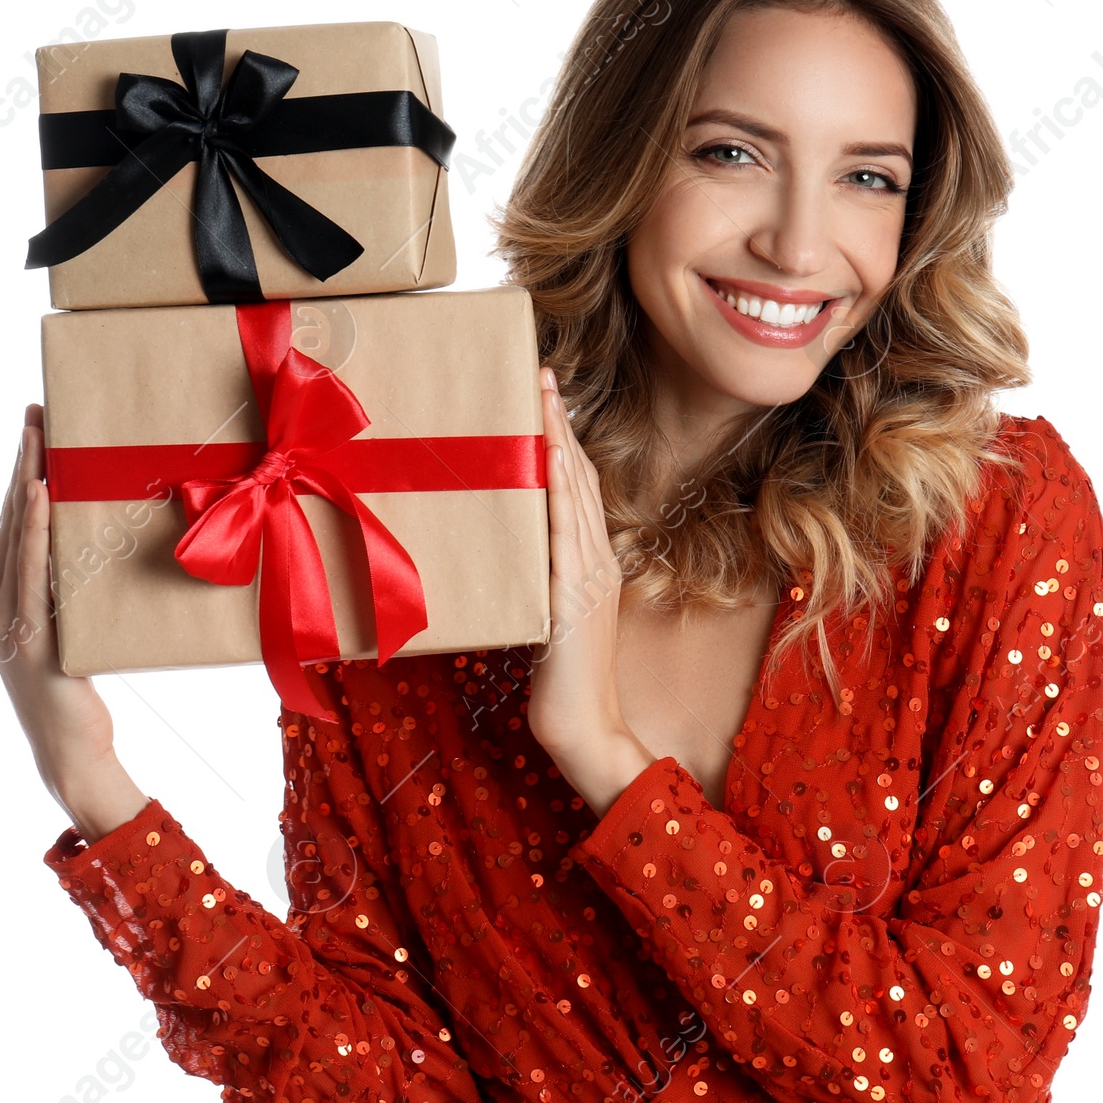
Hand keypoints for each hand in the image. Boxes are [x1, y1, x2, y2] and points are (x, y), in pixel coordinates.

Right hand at [0, 404, 149, 841]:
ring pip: (18, 533)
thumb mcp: (73, 620)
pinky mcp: (27, 634)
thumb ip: (71, 582)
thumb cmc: (80, 684)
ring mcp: (4, 617)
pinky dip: (38, 530)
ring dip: (31, 481)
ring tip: (43, 438)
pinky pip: (34, 570)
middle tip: (40, 412)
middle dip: (25, 460)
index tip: (38, 424)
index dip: (23, 469)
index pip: (12, 519)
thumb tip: (104, 533)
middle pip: (11, 516)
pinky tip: (46, 495)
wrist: (72, 748)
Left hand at [526, 368, 655, 816]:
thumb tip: (506, 553)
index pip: (579, 489)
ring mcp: (589, 575)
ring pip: (576, 494)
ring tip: (543, 396)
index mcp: (591, 563)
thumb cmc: (559, 682)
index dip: (565, 440)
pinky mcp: (574, 596)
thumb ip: (536, 582)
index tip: (546, 397)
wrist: (584, 729)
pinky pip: (567, 532)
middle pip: (581, 477)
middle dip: (560, 423)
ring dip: (560, 440)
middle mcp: (596, 560)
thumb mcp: (546, 617)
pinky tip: (554, 457)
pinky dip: (562, 490)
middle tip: (541, 373)